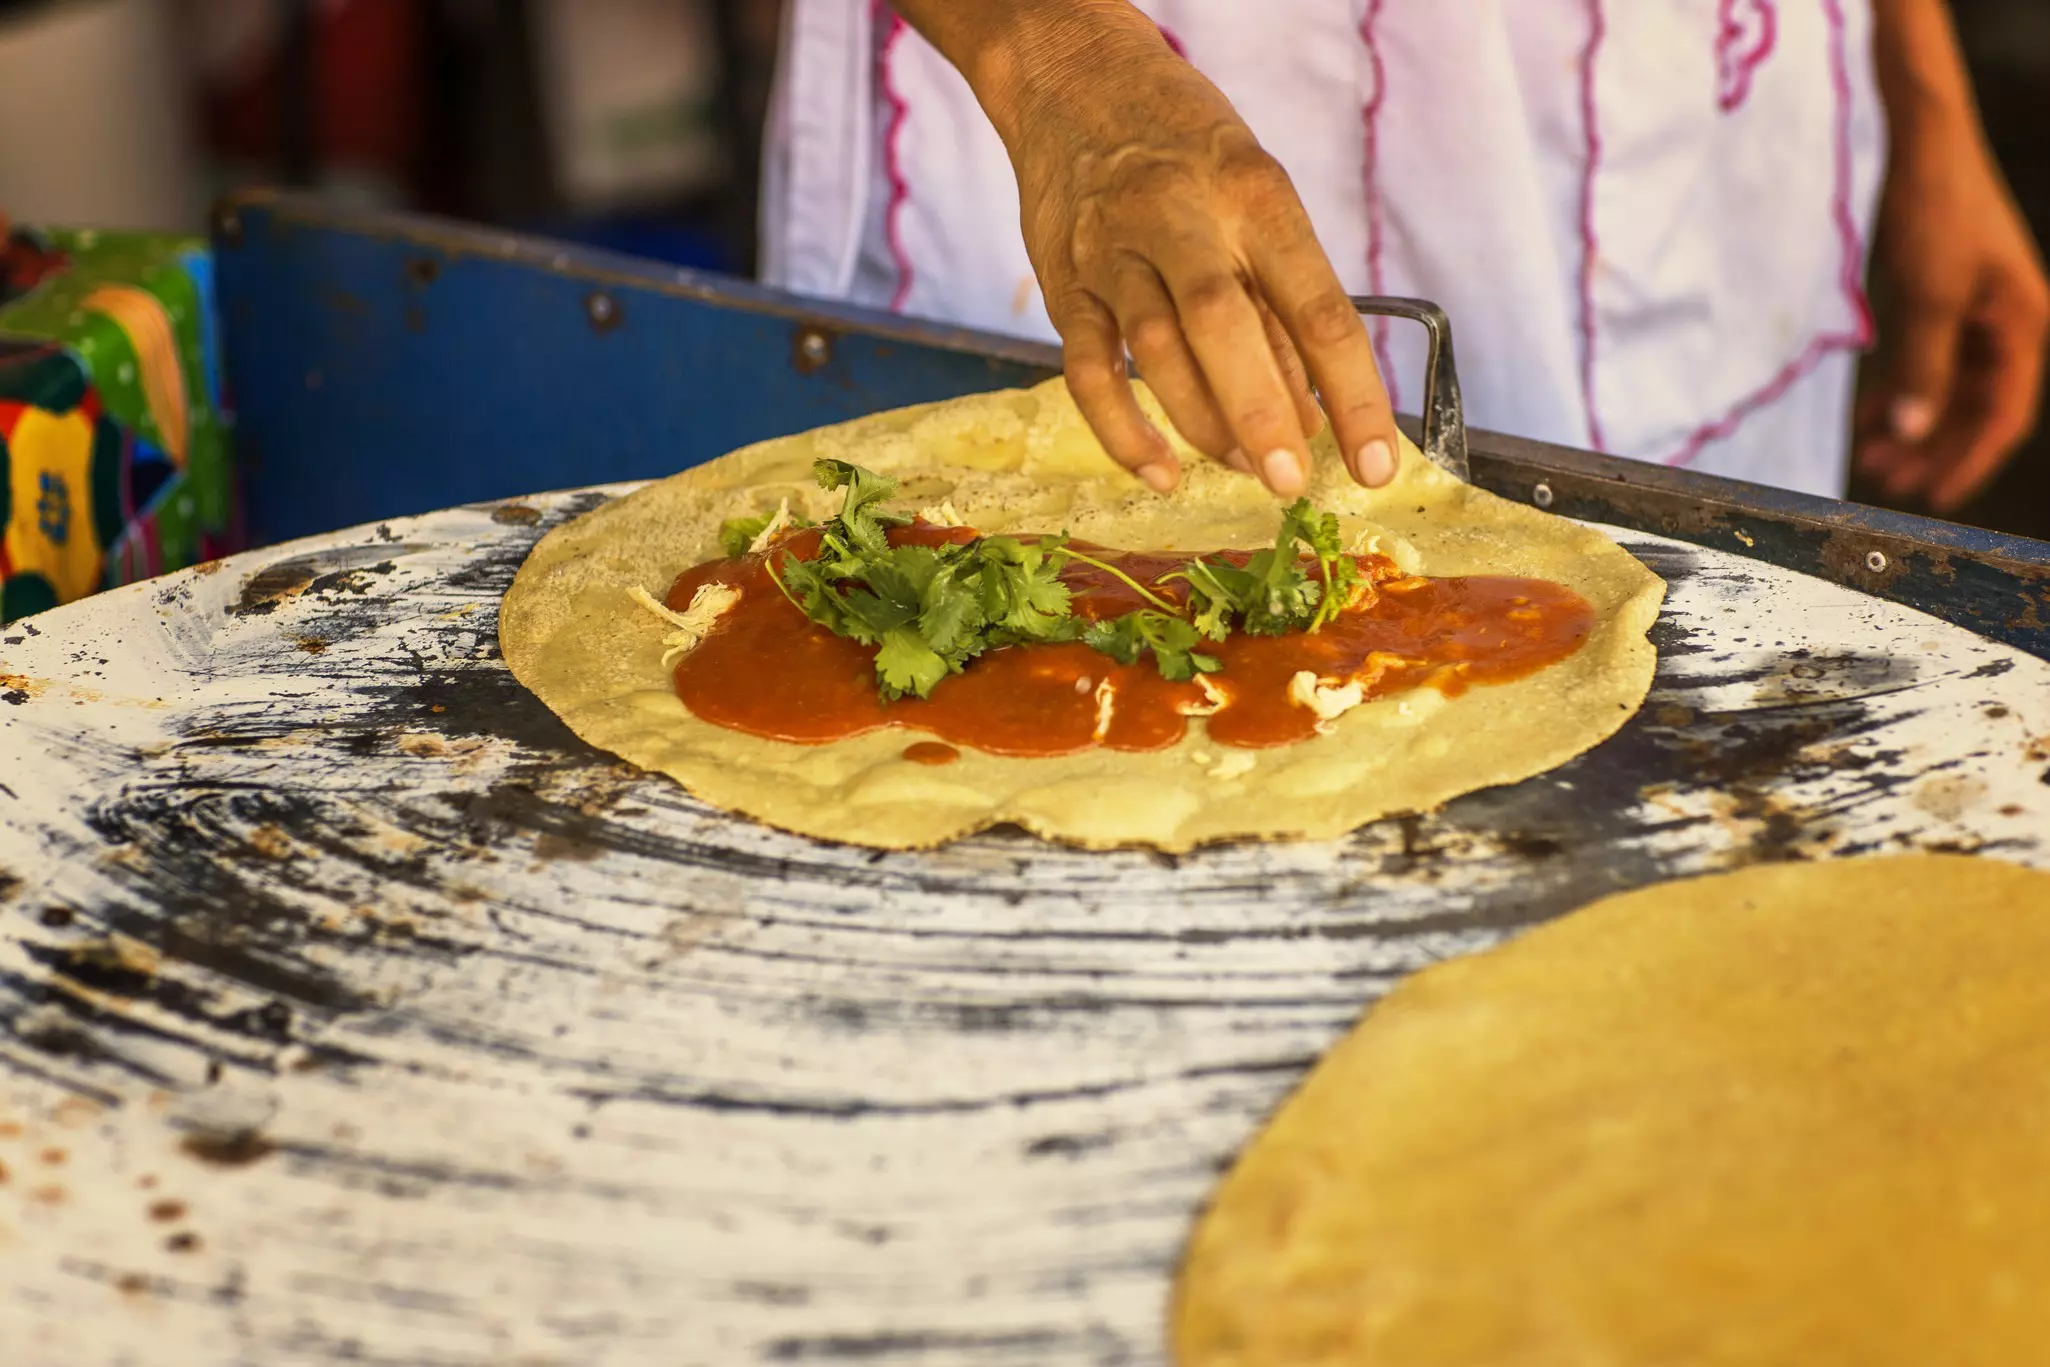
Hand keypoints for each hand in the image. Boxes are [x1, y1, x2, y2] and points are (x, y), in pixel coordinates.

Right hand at [971, 5, 1398, 497]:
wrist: (1075, 82)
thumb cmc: (1187, 151)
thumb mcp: (1255, 198)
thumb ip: (1279, 303)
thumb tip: (1311, 418)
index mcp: (1254, 194)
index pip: (1319, 307)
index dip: (1354, 394)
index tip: (1375, 464)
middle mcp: (1181, 217)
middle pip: (1223, 325)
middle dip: (1262, 414)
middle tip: (1289, 480)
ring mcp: (1115, 251)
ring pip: (1155, 349)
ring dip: (1203, 423)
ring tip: (1241, 467)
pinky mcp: (1066, 284)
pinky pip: (1088, 370)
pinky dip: (1122, 431)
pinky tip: (1159, 471)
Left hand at [1855, 101, 2049, 514]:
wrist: (1916, 142)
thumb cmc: (1936, 208)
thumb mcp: (1928, 296)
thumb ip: (1922, 368)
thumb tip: (1914, 432)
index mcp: (2023, 323)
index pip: (2004, 413)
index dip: (1970, 459)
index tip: (1933, 497)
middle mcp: (2006, 322)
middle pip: (1974, 406)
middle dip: (1933, 447)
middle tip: (1886, 483)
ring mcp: (1972, 311)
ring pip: (1946, 388)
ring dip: (1912, 424)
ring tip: (1871, 459)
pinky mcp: (1938, 299)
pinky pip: (1925, 362)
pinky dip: (1899, 391)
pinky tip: (1869, 418)